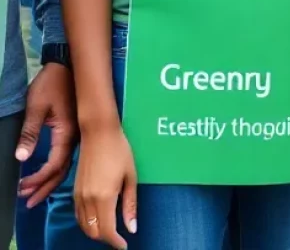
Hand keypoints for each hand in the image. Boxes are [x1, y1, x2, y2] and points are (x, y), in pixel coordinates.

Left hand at [17, 63, 77, 207]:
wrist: (67, 64)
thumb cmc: (51, 84)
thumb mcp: (36, 107)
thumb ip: (30, 133)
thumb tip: (21, 158)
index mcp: (68, 132)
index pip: (54, 165)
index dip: (39, 179)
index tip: (22, 187)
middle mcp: (76, 136)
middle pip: (63, 170)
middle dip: (45, 187)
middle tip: (28, 202)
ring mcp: (78, 133)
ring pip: (66, 164)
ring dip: (50, 180)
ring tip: (34, 193)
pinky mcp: (76, 129)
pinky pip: (67, 156)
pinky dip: (56, 169)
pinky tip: (48, 174)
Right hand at [74, 124, 136, 248]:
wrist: (98, 133)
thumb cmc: (120, 151)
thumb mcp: (130, 176)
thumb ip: (130, 204)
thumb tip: (132, 228)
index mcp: (104, 197)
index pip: (107, 231)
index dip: (116, 242)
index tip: (125, 245)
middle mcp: (88, 200)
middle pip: (93, 232)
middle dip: (106, 238)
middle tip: (120, 236)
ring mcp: (78, 196)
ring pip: (84, 226)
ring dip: (96, 231)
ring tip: (111, 229)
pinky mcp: (74, 191)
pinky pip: (79, 216)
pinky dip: (87, 223)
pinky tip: (99, 217)